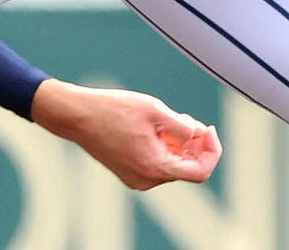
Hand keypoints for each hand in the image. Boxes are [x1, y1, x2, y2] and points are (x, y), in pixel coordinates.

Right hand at [30, 79, 221, 188]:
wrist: (77, 116)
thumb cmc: (112, 109)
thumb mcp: (154, 110)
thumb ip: (183, 126)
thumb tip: (198, 136)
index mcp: (156, 167)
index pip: (200, 171)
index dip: (211, 150)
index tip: (207, 129)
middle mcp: (147, 180)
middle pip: (186, 167)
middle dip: (192, 143)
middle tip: (184, 117)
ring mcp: (136, 179)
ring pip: (170, 164)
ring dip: (176, 144)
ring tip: (165, 119)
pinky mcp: (128, 172)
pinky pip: (155, 164)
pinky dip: (162, 148)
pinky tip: (152, 128)